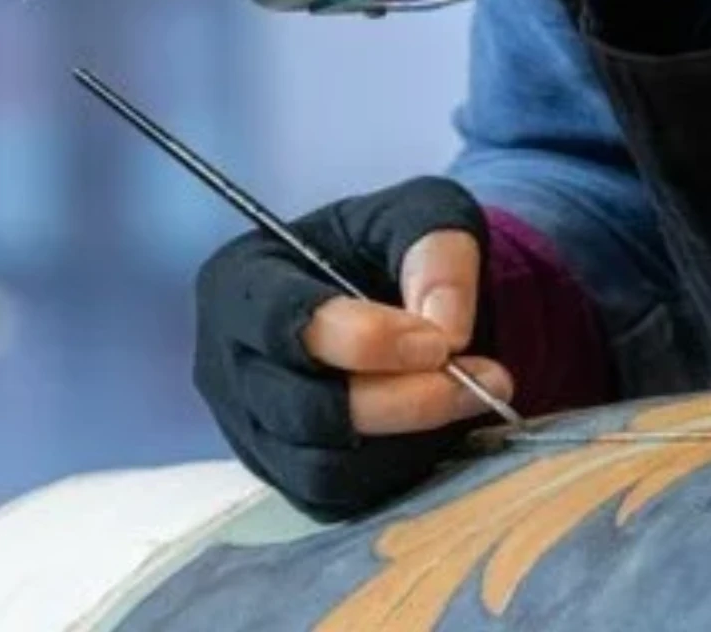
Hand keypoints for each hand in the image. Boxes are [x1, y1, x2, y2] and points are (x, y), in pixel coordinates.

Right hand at [193, 177, 516, 519]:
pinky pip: (337, 497)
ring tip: (474, 395)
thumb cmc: (392, 246)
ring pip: (321, 464)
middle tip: (483, 377)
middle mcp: (227, 363)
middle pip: (303, 407)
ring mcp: (249, 428)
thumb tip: (447, 328)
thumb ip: (436, 253)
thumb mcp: (425, 214)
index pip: (283, 324)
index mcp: (241, 282)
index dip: (365, 340)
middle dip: (402, 398)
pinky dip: (397, 470)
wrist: (392, 295)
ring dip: (409, 439)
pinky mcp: (282, 475)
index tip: (440, 341)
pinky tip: (441, 429)